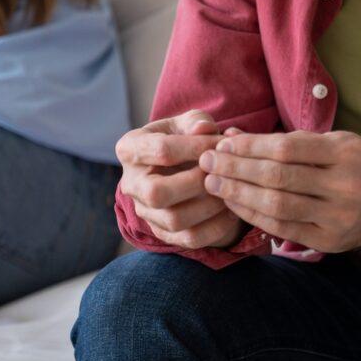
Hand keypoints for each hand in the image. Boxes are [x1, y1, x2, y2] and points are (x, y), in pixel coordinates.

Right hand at [116, 110, 247, 249]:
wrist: (181, 165)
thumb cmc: (184, 138)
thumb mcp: (187, 123)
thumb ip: (196, 121)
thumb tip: (204, 129)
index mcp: (129, 149)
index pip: (161, 150)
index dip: (196, 146)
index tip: (221, 143)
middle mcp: (130, 184)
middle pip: (157, 193)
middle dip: (196, 182)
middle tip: (219, 171)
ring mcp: (145, 211)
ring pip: (174, 220)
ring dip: (209, 206)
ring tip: (228, 190)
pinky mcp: (163, 232)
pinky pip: (189, 239)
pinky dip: (216, 227)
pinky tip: (231, 210)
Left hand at [198, 130, 360, 252]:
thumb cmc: (349, 166)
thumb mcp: (328, 143)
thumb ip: (284, 140)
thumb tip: (231, 135)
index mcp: (345, 153)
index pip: (288, 148)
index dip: (251, 146)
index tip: (222, 143)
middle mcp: (345, 185)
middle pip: (279, 177)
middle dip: (237, 169)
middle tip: (207, 163)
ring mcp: (338, 216)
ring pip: (278, 206)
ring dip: (239, 194)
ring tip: (213, 184)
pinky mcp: (328, 241)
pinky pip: (282, 228)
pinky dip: (253, 215)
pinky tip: (234, 204)